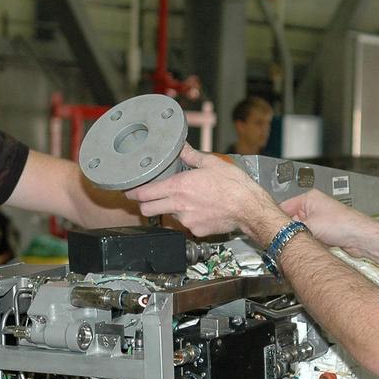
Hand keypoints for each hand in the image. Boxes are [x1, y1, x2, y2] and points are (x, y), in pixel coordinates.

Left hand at [126, 145, 287, 240]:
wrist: (249, 209)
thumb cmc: (234, 185)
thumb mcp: (212, 163)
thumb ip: (192, 156)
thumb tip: (182, 147)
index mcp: (179, 186)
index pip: (145, 193)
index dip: (134, 192)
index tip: (128, 191)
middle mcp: (178, 205)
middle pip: (147, 209)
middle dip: (145, 204)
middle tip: (149, 198)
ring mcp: (186, 220)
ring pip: (168, 216)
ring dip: (171, 209)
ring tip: (186, 200)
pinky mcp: (196, 231)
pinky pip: (186, 225)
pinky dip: (189, 218)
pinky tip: (200, 210)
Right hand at [279, 189, 378, 256]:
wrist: (360, 238)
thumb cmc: (343, 225)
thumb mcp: (310, 226)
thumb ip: (291, 229)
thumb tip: (277, 233)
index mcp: (308, 198)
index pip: (283, 207)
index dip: (275, 220)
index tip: (267, 230)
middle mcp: (313, 206)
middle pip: (290, 220)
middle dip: (288, 231)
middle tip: (282, 239)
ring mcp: (318, 219)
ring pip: (299, 230)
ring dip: (299, 237)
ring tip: (299, 242)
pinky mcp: (323, 231)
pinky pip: (308, 236)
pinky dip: (306, 242)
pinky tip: (308, 246)